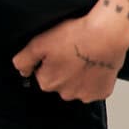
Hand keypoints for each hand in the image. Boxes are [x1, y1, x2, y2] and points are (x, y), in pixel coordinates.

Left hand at [12, 6, 127, 101]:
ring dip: (80, 75)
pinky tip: (96, 64)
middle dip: (65, 69)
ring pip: (78, 85)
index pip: (43, 74)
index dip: (49, 60)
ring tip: (86, 56)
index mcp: (48, 82)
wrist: (107, 34)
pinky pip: (96, 87)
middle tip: (73, 51)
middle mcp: (65, 93)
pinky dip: (95, 78)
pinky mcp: (102, 92)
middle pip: (61, 82)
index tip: (59, 50)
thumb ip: (24, 59)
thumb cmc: (77, 35)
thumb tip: (21, 70)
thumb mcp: (40, 42)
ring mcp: (85, 94)